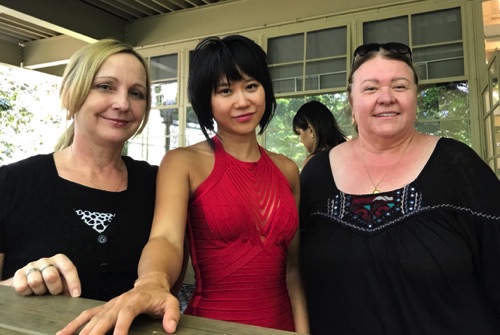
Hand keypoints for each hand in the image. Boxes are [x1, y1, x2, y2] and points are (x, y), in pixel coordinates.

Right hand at [12, 253, 80, 296]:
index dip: (73, 282)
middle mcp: (46, 261)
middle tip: (54, 293)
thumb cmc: (52, 284)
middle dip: (54, 288)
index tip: (75, 295)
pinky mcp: (18, 274)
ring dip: (39, 291)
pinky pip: (22, 286)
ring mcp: (31, 266)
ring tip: (41, 292)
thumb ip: (69, 288)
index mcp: (60, 260)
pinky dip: (27, 293)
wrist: (30, 283)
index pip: (68, 268)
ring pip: (35, 281)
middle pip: (51, 275)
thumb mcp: (63, 283)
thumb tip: (75, 297)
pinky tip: (30, 292)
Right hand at [56, 283, 180, 334]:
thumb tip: (170, 328)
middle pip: (104, 318)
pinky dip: (74, 325)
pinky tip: (62, 334)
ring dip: (80, 331)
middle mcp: (119, 302)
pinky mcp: (103, 308)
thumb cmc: (160, 296)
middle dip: (94, 333)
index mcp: (136, 300)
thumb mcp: (171, 302)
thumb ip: (172, 314)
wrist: (150, 282)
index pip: (127, 313)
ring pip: (92, 319)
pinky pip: (86, 316)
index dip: (121, 326)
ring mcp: (109, 305)